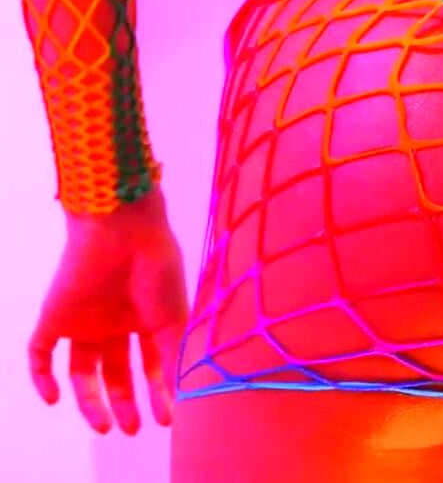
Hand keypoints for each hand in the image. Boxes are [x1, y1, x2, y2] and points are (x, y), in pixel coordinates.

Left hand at [29, 187, 187, 434]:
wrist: (123, 229)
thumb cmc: (158, 269)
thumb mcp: (174, 321)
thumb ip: (174, 361)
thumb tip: (184, 400)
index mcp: (147, 318)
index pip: (150, 364)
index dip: (157, 392)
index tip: (166, 419)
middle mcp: (115, 321)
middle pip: (116, 371)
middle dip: (125, 402)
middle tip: (133, 429)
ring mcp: (84, 319)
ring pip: (82, 371)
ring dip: (91, 400)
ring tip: (105, 428)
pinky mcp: (55, 316)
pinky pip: (40, 352)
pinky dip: (41, 378)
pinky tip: (54, 399)